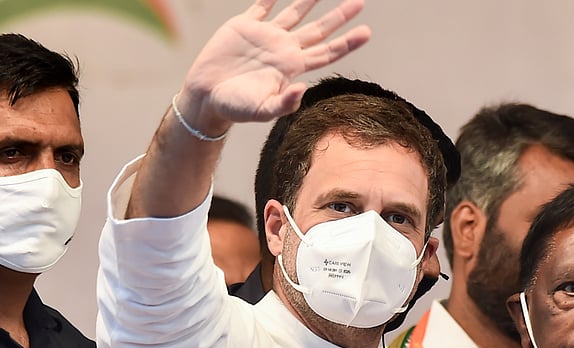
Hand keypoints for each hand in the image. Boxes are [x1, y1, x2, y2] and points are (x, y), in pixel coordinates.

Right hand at [180, 0, 370, 128]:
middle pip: (319, 30)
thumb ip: (284, 103)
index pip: (327, 53)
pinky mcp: (245, 25)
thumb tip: (303, 89)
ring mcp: (266, 36)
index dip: (347, 43)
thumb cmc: (236, 108)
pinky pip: (262, 4)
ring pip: (295, 13)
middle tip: (360, 2)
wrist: (207, 97)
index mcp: (292, 68)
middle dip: (340, 16)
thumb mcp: (262, 110)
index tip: (367, 32)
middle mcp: (284, 49)